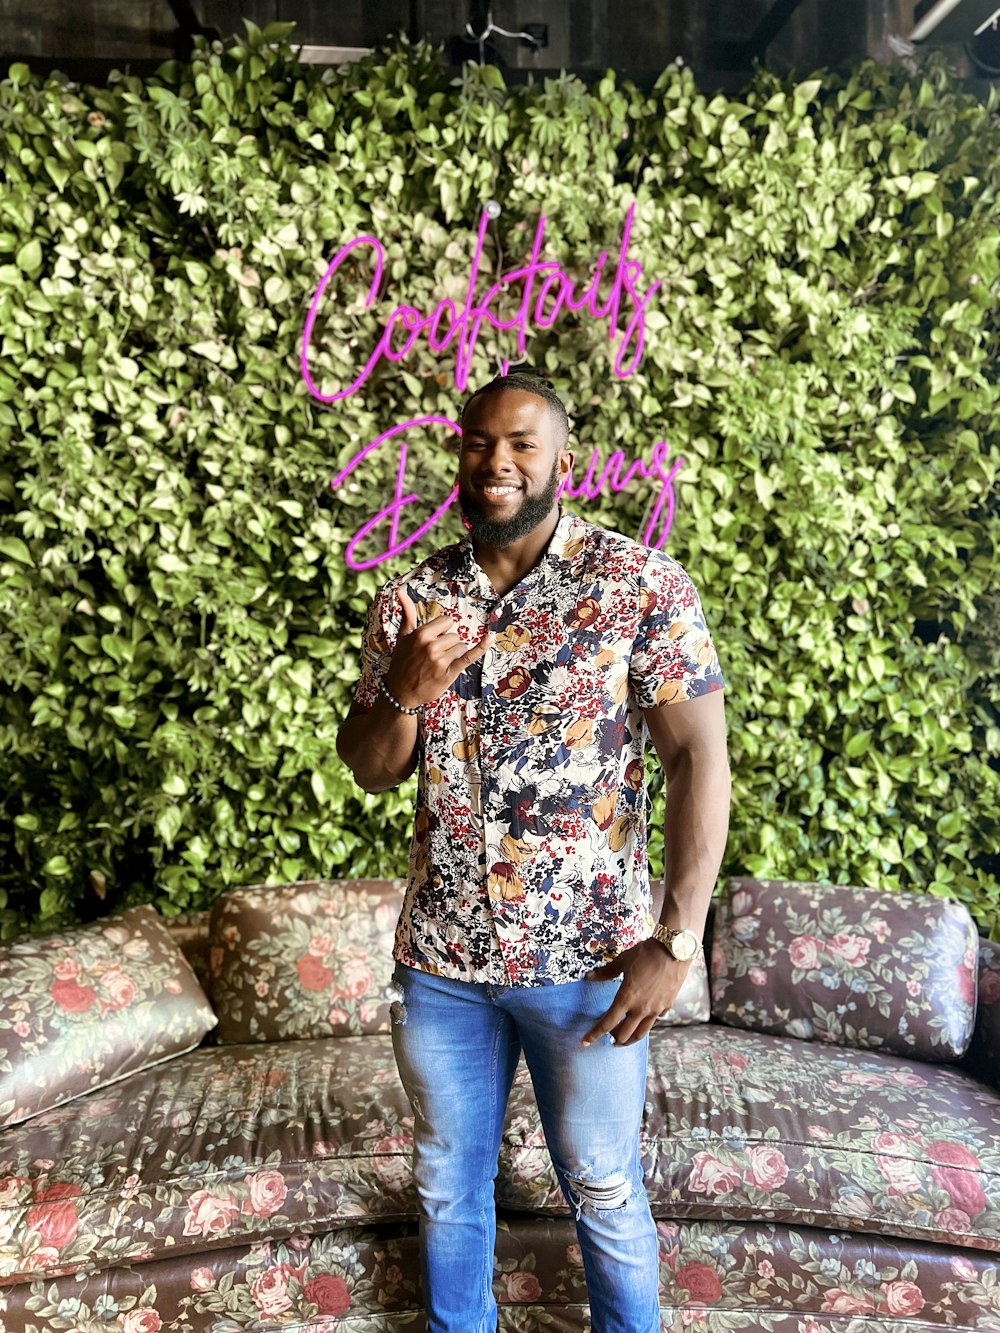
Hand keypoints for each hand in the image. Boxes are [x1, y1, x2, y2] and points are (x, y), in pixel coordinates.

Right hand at [384, 588, 490, 710]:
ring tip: (438, 665)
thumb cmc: (402, 663)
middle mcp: (431, 646)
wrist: (399, 693)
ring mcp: (441, 660)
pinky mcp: (449, 673)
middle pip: (455, 636)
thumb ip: (407, 613)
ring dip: (454, 656)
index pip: (447, 622)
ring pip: (461, 647)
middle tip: (432, 657)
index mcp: (421, 634)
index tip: (434, 640)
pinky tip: (490, 639)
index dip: (443, 631)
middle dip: (448, 645)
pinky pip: (468, 657)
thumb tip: (401, 591)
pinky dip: (481, 648)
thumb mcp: (403, 636)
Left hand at [581, 940, 687, 1046]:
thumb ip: (606, 972)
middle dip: (613, 1038)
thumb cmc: (646, 953)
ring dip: (629, 1038)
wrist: (674, 950)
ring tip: (623, 1038)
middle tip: (607, 1036)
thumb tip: (590, 977)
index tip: (585, 1042)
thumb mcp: (623, 961)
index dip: (594, 1034)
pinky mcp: (667, 1006)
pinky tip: (643, 1020)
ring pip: (641, 1034)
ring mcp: (656, 1010)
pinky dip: (645, 1024)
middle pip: (624, 1035)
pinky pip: (654, 1022)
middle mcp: (641, 1009)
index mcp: (627, 998)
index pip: (607, 1023)